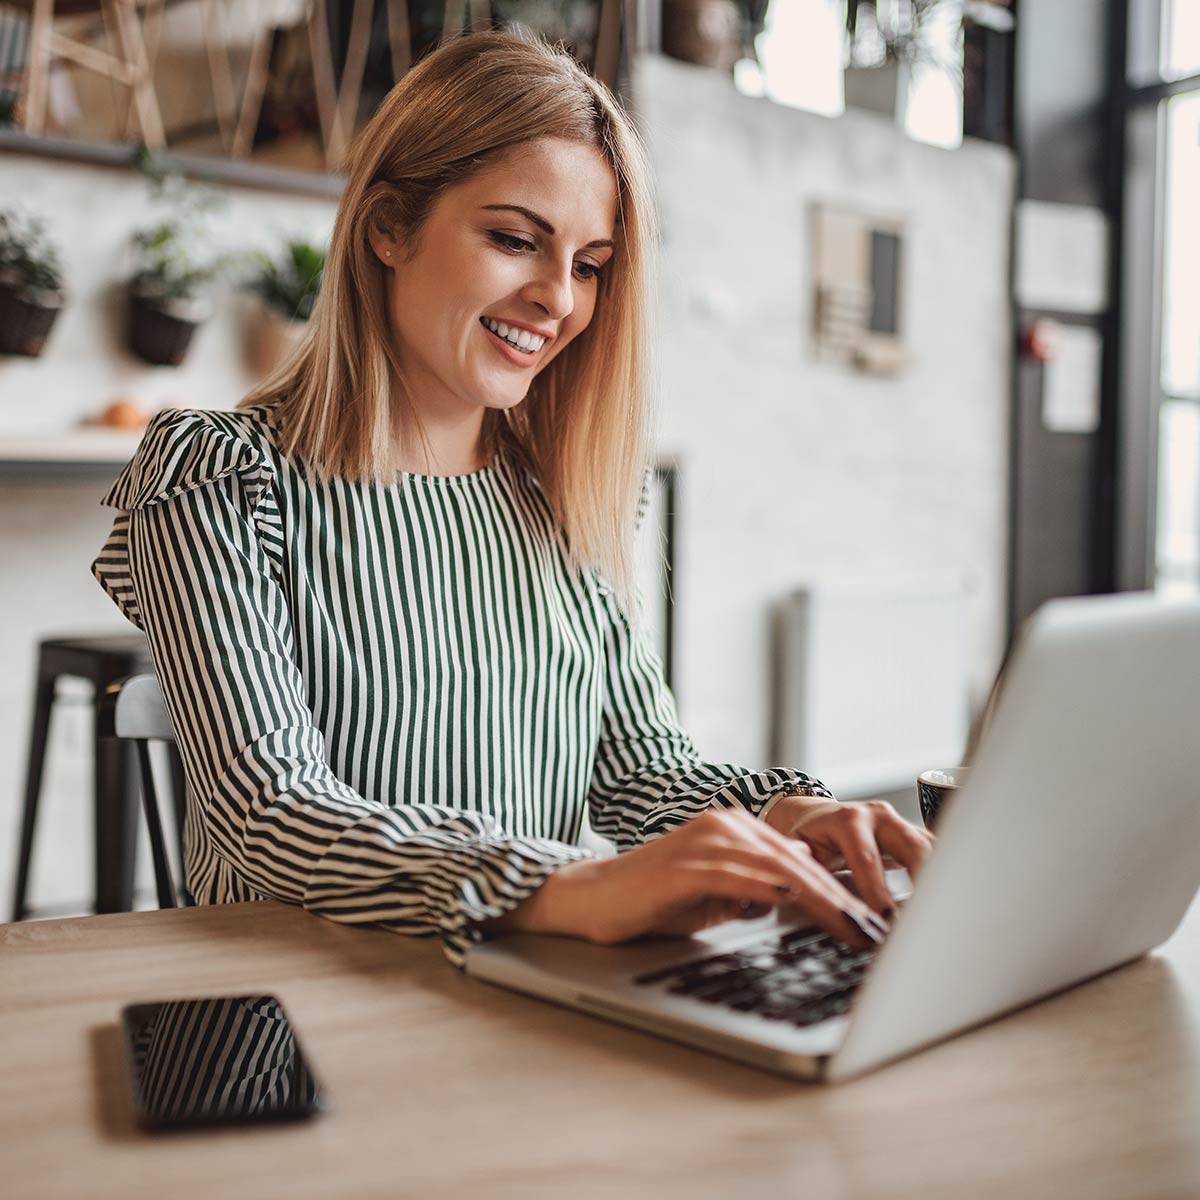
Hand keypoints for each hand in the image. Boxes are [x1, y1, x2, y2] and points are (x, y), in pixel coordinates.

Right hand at [481, 809, 889, 949]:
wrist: (592, 899)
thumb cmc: (651, 901)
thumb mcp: (715, 897)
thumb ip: (752, 891)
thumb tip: (791, 896)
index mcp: (735, 830)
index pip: (800, 861)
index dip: (839, 891)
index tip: (870, 922)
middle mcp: (724, 827)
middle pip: (797, 862)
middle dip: (841, 898)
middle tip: (874, 929)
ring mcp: (703, 842)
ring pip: (775, 867)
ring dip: (819, 898)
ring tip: (851, 924)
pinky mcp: (684, 865)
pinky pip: (736, 875)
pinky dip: (768, 887)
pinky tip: (795, 899)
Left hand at [762, 795, 934, 917]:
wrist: (815, 815)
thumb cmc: (807, 834)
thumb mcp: (795, 844)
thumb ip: (801, 858)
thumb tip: (802, 867)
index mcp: (848, 820)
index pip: (867, 858)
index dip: (877, 890)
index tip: (886, 917)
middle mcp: (879, 817)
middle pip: (912, 846)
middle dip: (924, 880)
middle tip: (927, 916)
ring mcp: (899, 824)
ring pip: (930, 848)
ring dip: (940, 879)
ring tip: (945, 913)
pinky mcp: (912, 835)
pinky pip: (935, 852)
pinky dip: (943, 874)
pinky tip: (949, 900)